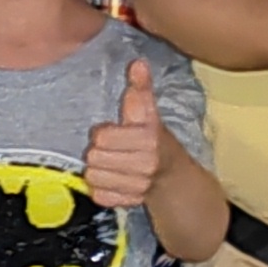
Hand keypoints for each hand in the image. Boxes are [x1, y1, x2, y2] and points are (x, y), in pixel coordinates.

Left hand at [83, 57, 166, 209]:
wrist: (174, 177)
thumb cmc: (155, 139)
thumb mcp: (149, 114)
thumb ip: (141, 89)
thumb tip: (138, 63)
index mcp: (148, 139)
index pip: (101, 137)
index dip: (103, 133)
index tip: (113, 132)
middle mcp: (145, 165)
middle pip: (94, 158)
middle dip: (98, 152)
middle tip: (111, 149)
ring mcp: (137, 187)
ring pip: (93, 177)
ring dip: (98, 170)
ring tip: (111, 164)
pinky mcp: (128, 203)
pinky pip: (99, 196)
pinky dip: (102, 189)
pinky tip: (113, 180)